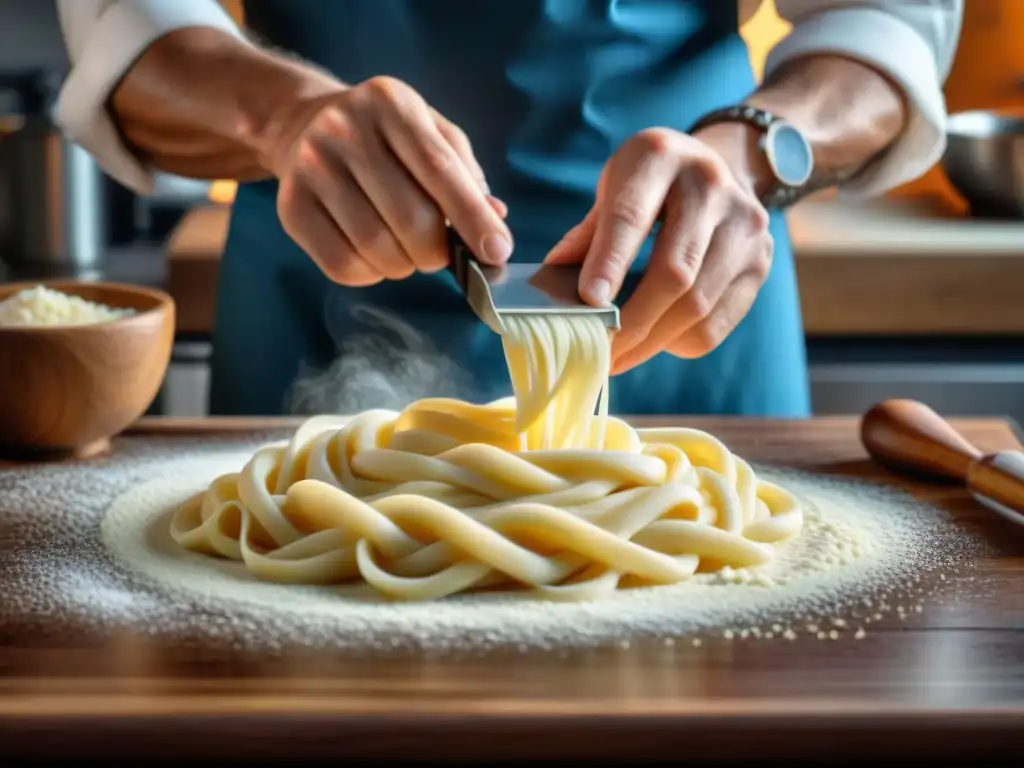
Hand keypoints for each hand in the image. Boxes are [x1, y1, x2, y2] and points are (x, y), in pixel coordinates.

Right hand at [268, 76, 511, 285]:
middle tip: (439, 254)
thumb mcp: (430, 134)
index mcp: (391, 103)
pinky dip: (371, 274)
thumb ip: (465, 175)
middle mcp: (345, 129)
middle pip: (409, 217)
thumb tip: (494, 219)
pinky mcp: (290, 205)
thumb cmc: (385, 138)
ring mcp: (311, 167)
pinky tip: (375, 256)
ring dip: (404, 265)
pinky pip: (341, 265)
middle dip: (436, 251)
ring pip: (376, 247)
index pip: (439, 168)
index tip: (497, 251)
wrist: (303, 125)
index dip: (472, 216)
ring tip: (405, 250)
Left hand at [544, 126, 772, 373]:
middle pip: (674, 272)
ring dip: (652, 341)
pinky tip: (654, 341)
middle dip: (631, 322)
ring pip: (698, 304)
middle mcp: (711, 186)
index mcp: (660, 157)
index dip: (609, 262)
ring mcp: (745, 226)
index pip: (632, 217)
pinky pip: (716, 324)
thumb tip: (554, 285)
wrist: (721, 165)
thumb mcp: (614, 187)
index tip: (588, 303)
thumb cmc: (650, 184)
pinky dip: (678, 342)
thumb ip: (587, 233)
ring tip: (619, 358)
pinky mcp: (760, 263)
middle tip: (598, 353)